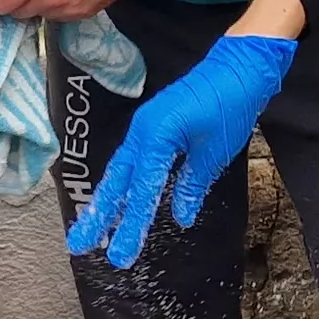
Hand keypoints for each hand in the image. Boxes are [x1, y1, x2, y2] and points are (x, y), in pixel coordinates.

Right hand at [68, 33, 295, 266]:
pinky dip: (124, 182)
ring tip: (90, 229)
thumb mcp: (215, 150)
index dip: (131, 226)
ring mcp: (145, 127)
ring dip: (106, 200)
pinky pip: (132, 159)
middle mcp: (143, 132)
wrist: (240, 63)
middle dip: (98, 215)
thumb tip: (181, 216)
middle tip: (78, 245)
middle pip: (117, 182)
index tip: (120, 255)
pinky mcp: (153, 124)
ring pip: (121, 171)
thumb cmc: (230, 102)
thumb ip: (193, 184)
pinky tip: (120, 198)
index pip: (142, 191)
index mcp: (156, 136)